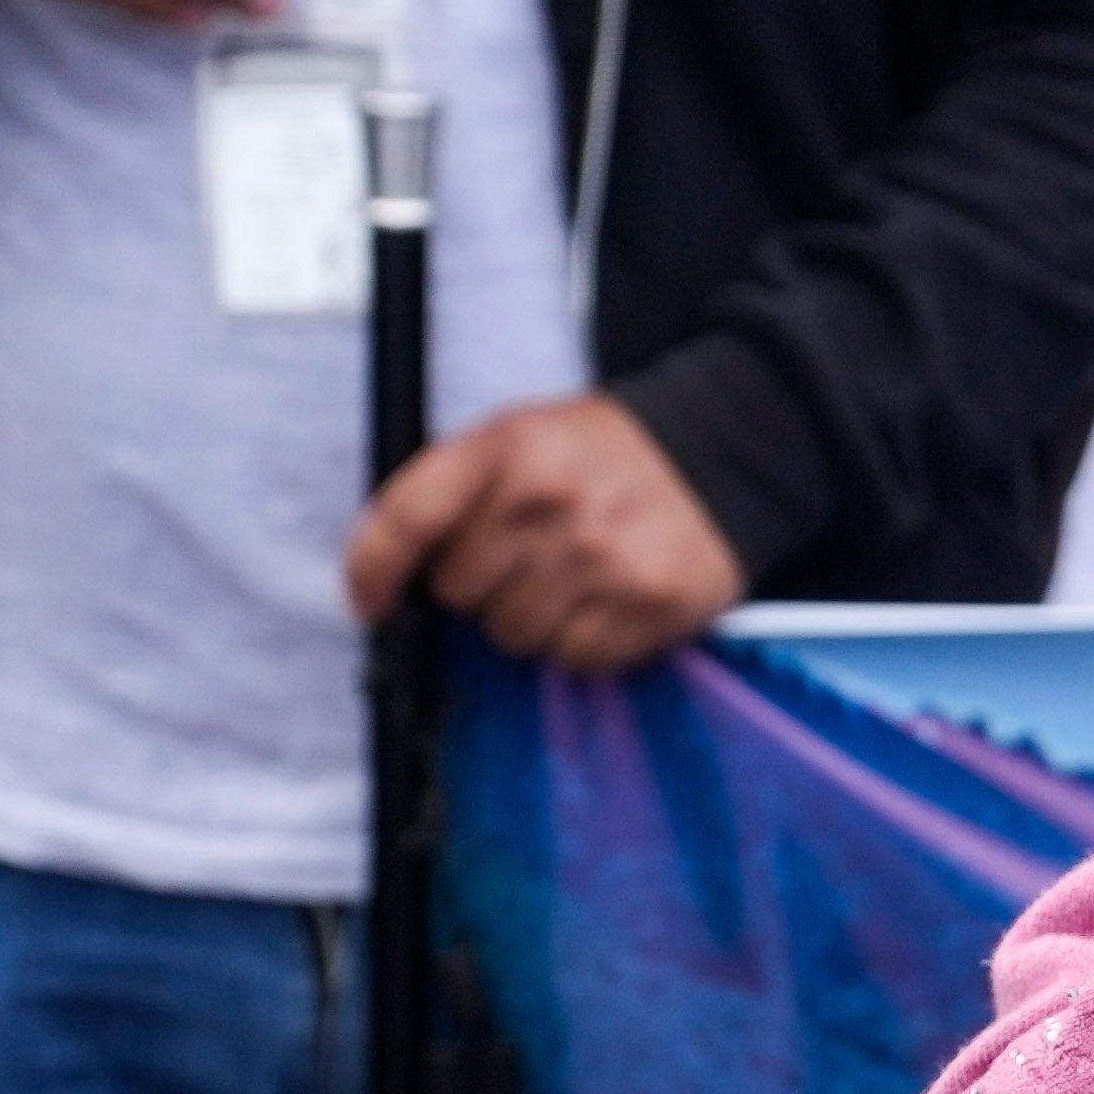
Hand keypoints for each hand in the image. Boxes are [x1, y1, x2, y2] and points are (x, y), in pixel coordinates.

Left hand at [344, 390, 743, 673]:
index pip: (406, 518)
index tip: (368, 603)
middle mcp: (551, 499)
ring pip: (513, 636)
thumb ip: (454, 492)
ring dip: (531, 620)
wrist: (726, 447)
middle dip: (479, 587)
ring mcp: (602, 555)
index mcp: (507, 446)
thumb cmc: (601, 453)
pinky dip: (582, 641)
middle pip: (459, 594)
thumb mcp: (519, 435)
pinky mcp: (649, 603)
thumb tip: (387, 579)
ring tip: (569, 578)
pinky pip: (575, 658)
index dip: (371, 570)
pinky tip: (607, 598)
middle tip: (521, 558)